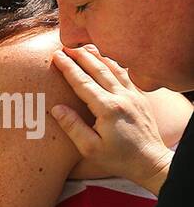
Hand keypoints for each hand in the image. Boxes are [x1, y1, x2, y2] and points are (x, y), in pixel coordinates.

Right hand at [51, 45, 172, 193]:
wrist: (149, 161)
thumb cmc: (118, 158)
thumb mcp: (89, 148)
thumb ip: (73, 126)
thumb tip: (57, 108)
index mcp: (107, 109)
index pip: (83, 82)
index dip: (68, 68)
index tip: (56, 56)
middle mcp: (122, 97)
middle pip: (98, 69)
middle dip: (80, 56)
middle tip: (66, 46)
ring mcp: (133, 95)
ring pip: (114, 68)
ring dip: (97, 56)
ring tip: (84, 47)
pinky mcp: (140, 97)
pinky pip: (126, 74)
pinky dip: (114, 63)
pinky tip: (107, 59)